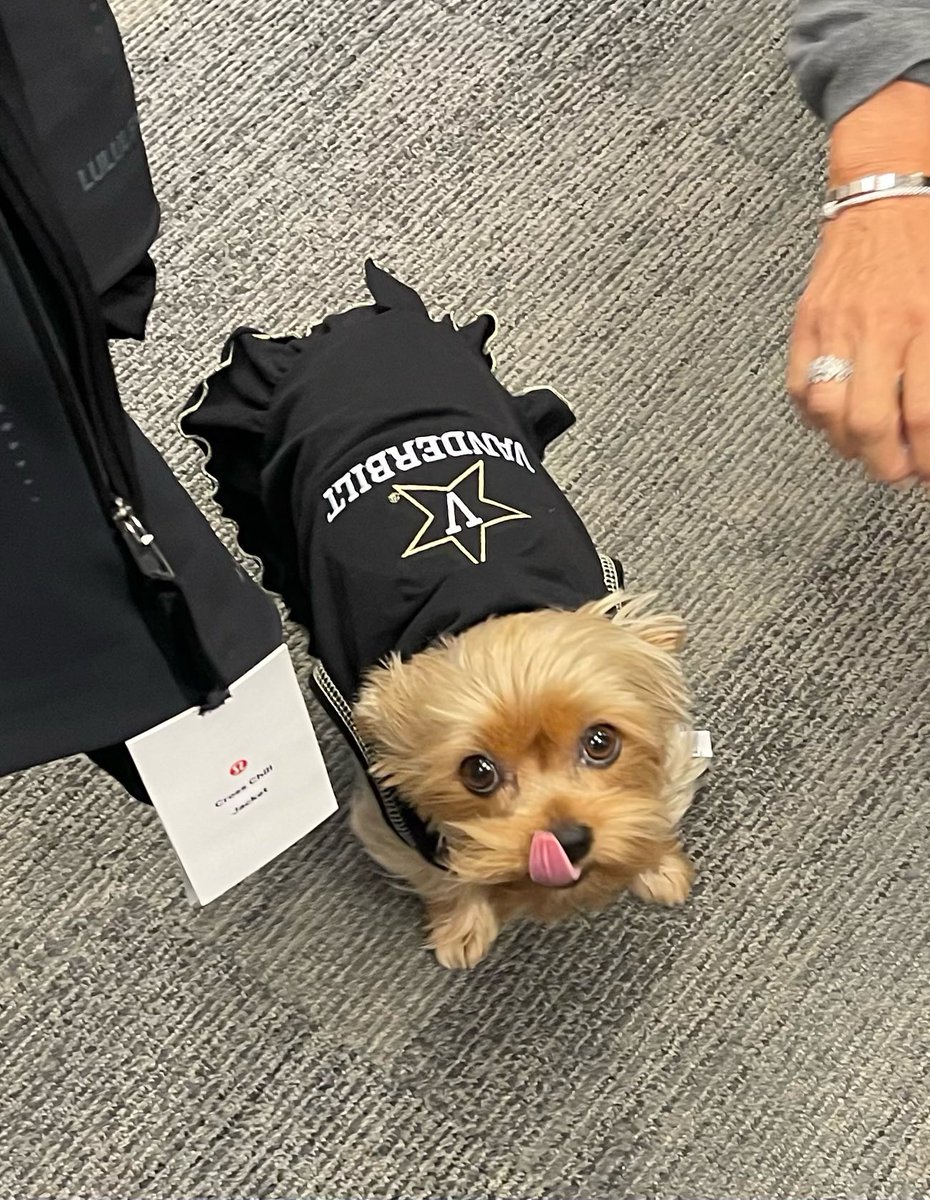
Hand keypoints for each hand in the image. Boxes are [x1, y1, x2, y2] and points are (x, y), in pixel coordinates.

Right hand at [788, 197, 929, 482]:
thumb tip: (928, 422)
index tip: (926, 471)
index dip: (925, 458)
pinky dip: (815, 414)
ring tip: (864, 448)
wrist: (886, 193)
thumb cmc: (927, 248)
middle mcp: (880, 328)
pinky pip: (800, 387)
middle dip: (885, 465)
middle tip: (896, 473)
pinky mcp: (806, 322)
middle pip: (871, 424)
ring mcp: (836, 326)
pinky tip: (834, 417)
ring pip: (829, 412)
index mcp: (926, 322)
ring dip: (847, 443)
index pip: (924, 415)